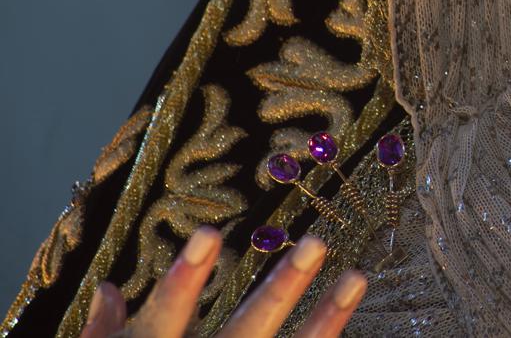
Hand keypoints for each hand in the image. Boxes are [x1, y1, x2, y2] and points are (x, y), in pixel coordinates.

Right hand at [80, 227, 365, 336]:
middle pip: (248, 330)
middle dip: (283, 288)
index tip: (209, 234)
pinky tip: (352, 326)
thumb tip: (107, 291)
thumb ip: (101, 337)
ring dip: (327, 320)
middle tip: (316, 242)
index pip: (165, 317)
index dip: (185, 281)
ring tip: (357, 278)